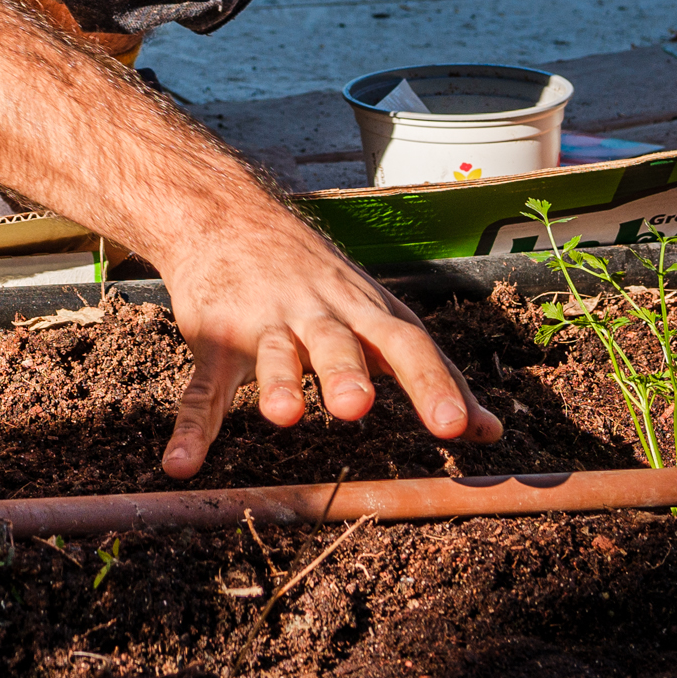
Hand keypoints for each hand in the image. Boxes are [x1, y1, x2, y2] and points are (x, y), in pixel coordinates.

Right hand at [143, 196, 494, 479]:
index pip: (407, 343)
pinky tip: (181, 464)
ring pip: (272, 352)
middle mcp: (317, 312)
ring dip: (277, 382)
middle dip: (346, 372)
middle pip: (337, 341)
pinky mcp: (214, 336)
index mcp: (363, 311)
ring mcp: (262, 322)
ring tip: (283, 415)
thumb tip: (495, 432)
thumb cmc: (319, 278)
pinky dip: (192, 427)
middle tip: (358, 407)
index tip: (459, 429)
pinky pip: (203, 386)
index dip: (432, 383)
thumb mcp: (378, 312)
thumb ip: (432, 372)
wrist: (224, 213)